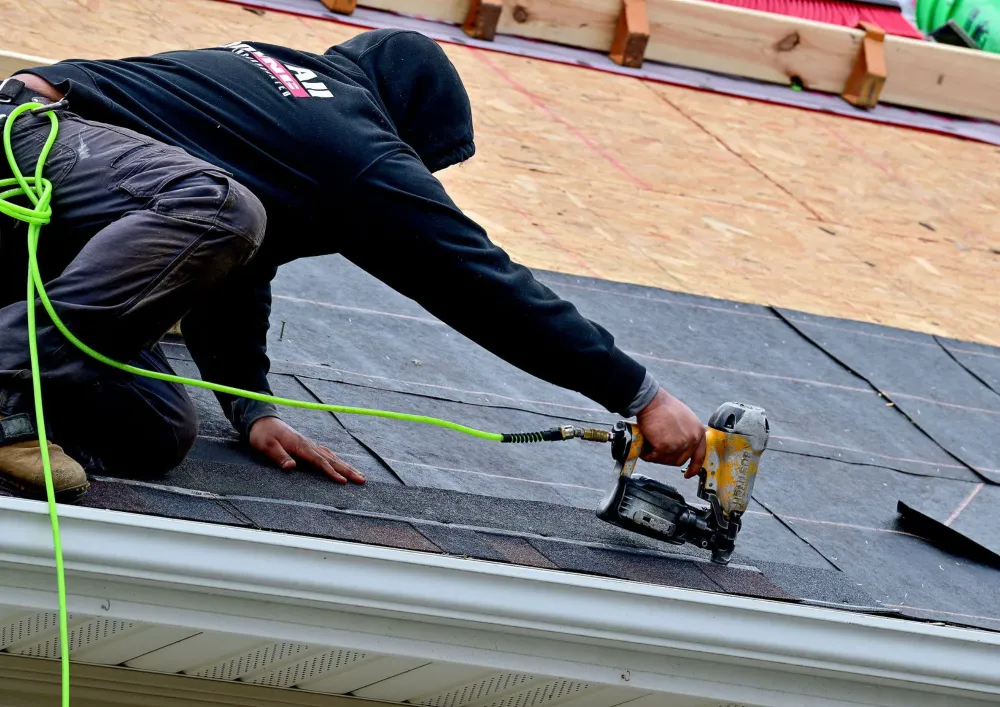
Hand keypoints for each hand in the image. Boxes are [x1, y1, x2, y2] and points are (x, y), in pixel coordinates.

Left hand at [248, 417, 364, 483]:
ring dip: (346, 466)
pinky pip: (326, 454)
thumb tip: (291, 468)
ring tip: (359, 475)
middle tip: (362, 480)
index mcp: (301, 446)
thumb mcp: (267, 446)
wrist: (262, 419)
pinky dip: (336, 460)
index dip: (332, 472)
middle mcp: (309, 445)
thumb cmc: (263, 434)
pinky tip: (341, 464)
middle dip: (348, 470)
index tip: (343, 482)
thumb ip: (279, 457)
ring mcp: (310, 444)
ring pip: (332, 457)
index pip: (320, 461)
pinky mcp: (307, 445)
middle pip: (332, 459)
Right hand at [635, 388, 706, 478]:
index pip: (699, 456)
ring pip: (667, 460)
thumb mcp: (685, 418)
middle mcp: (692, 439)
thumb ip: (687, 432)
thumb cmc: (664, 406)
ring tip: (649, 450)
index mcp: (698, 432)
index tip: (689, 474)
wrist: (652, 401)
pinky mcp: (665, 446)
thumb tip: (680, 445)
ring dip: (657, 458)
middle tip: (657, 454)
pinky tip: (644, 450)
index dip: (694, 467)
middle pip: (680, 460)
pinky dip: (648, 456)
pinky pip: (655, 457)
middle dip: (667, 459)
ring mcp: (679, 444)